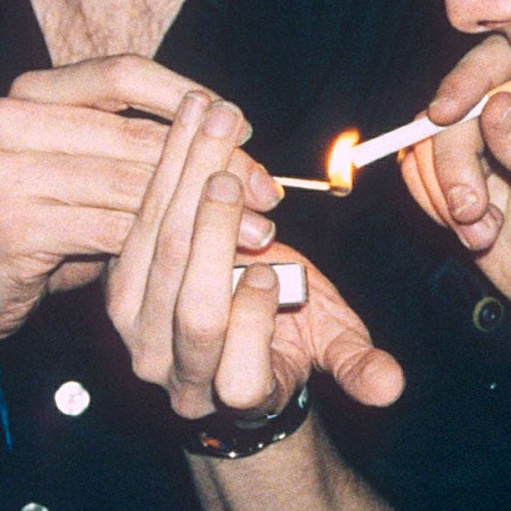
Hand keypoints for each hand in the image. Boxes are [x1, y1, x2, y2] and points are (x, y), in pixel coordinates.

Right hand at [0, 57, 281, 357]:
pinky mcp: (11, 222)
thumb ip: (140, 151)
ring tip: (256, 229)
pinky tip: (207, 258)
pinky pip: (111, 228)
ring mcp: (4, 169)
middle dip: (214, 165)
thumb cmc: (38, 226)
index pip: (125, 72)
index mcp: (32, 92)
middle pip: (137, 133)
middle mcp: (11, 118)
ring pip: (132, 184)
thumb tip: (236, 143)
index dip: (189, 95)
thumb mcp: (86, 174)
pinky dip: (166, 244)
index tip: (244, 126)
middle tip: (268, 192)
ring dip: (203, 210)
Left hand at [105, 93, 404, 420]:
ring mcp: (134, 328)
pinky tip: (189, 117)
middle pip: (187, 304)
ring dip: (183, 177)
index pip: (234, 370)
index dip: (249, 318)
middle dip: (209, 234)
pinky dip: (165, 165)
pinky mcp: (119, 282)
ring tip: (214, 119)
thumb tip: (391, 388)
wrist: (224, 330)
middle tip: (228, 176)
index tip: (270, 267)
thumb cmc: (287, 334)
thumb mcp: (327, 346)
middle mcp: (171, 369)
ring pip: (155, 251)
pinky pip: (136, 221)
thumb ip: (356, 363)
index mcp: (228, 393)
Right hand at [399, 38, 510, 333]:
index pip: (498, 63)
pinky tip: (475, 236)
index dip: (465, 81)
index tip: (445, 113)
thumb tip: (495, 105)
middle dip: (453, 166)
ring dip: (443, 194)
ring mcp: (477, 147)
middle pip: (451, 111)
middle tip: (471, 211)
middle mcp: (507, 116)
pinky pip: (416, 175)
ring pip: (425, 144)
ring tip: (484, 233)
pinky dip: (433, 207)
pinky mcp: (453, 177)